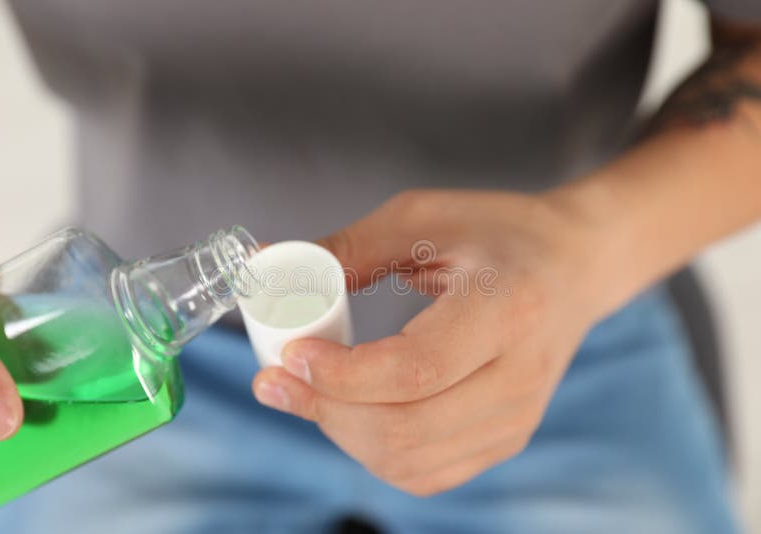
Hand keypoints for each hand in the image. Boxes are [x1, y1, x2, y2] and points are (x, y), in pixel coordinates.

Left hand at [252, 189, 614, 495]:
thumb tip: (266, 267)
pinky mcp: (506, 438)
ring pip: (408, 461)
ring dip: (342, 433)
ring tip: (307, 392)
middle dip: (324, 410)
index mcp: (506, 311)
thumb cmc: (498, 232)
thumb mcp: (422, 219)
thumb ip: (346, 248)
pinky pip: (425, 473)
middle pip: (405, 429)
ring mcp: (517, 419)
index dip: (342, 375)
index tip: (290, 356)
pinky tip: (351, 414)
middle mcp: (519, 378)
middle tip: (276, 381)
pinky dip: (373, 452)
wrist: (573, 266)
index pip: (415, 371)